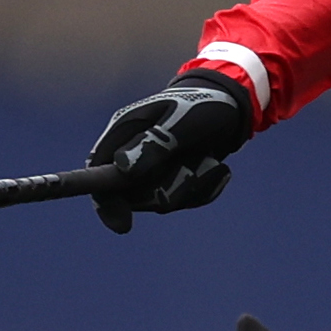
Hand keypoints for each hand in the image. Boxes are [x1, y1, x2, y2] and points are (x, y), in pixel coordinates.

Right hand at [88, 69, 255, 231]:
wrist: (233, 105)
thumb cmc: (205, 105)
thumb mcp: (183, 121)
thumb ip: (154, 143)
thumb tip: (121, 167)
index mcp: (124, 131)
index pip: (97, 173)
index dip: (105, 203)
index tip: (124, 225)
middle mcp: (132, 154)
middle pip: (135, 196)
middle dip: (170, 186)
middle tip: (193, 162)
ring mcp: (152, 171)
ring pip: (163, 201)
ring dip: (192, 184)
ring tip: (208, 158)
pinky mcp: (173, 181)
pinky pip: (185, 201)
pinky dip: (205, 188)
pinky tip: (216, 166)